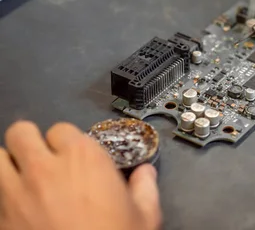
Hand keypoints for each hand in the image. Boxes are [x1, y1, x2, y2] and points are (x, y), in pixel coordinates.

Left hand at [0, 121, 160, 229]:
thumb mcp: (144, 216)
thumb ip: (145, 188)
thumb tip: (146, 174)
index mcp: (84, 158)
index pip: (62, 129)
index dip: (66, 142)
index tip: (73, 156)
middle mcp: (45, 168)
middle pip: (21, 132)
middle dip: (29, 142)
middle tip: (40, 159)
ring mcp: (16, 192)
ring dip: (8, 164)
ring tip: (21, 178)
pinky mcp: (0, 218)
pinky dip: (1, 195)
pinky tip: (15, 206)